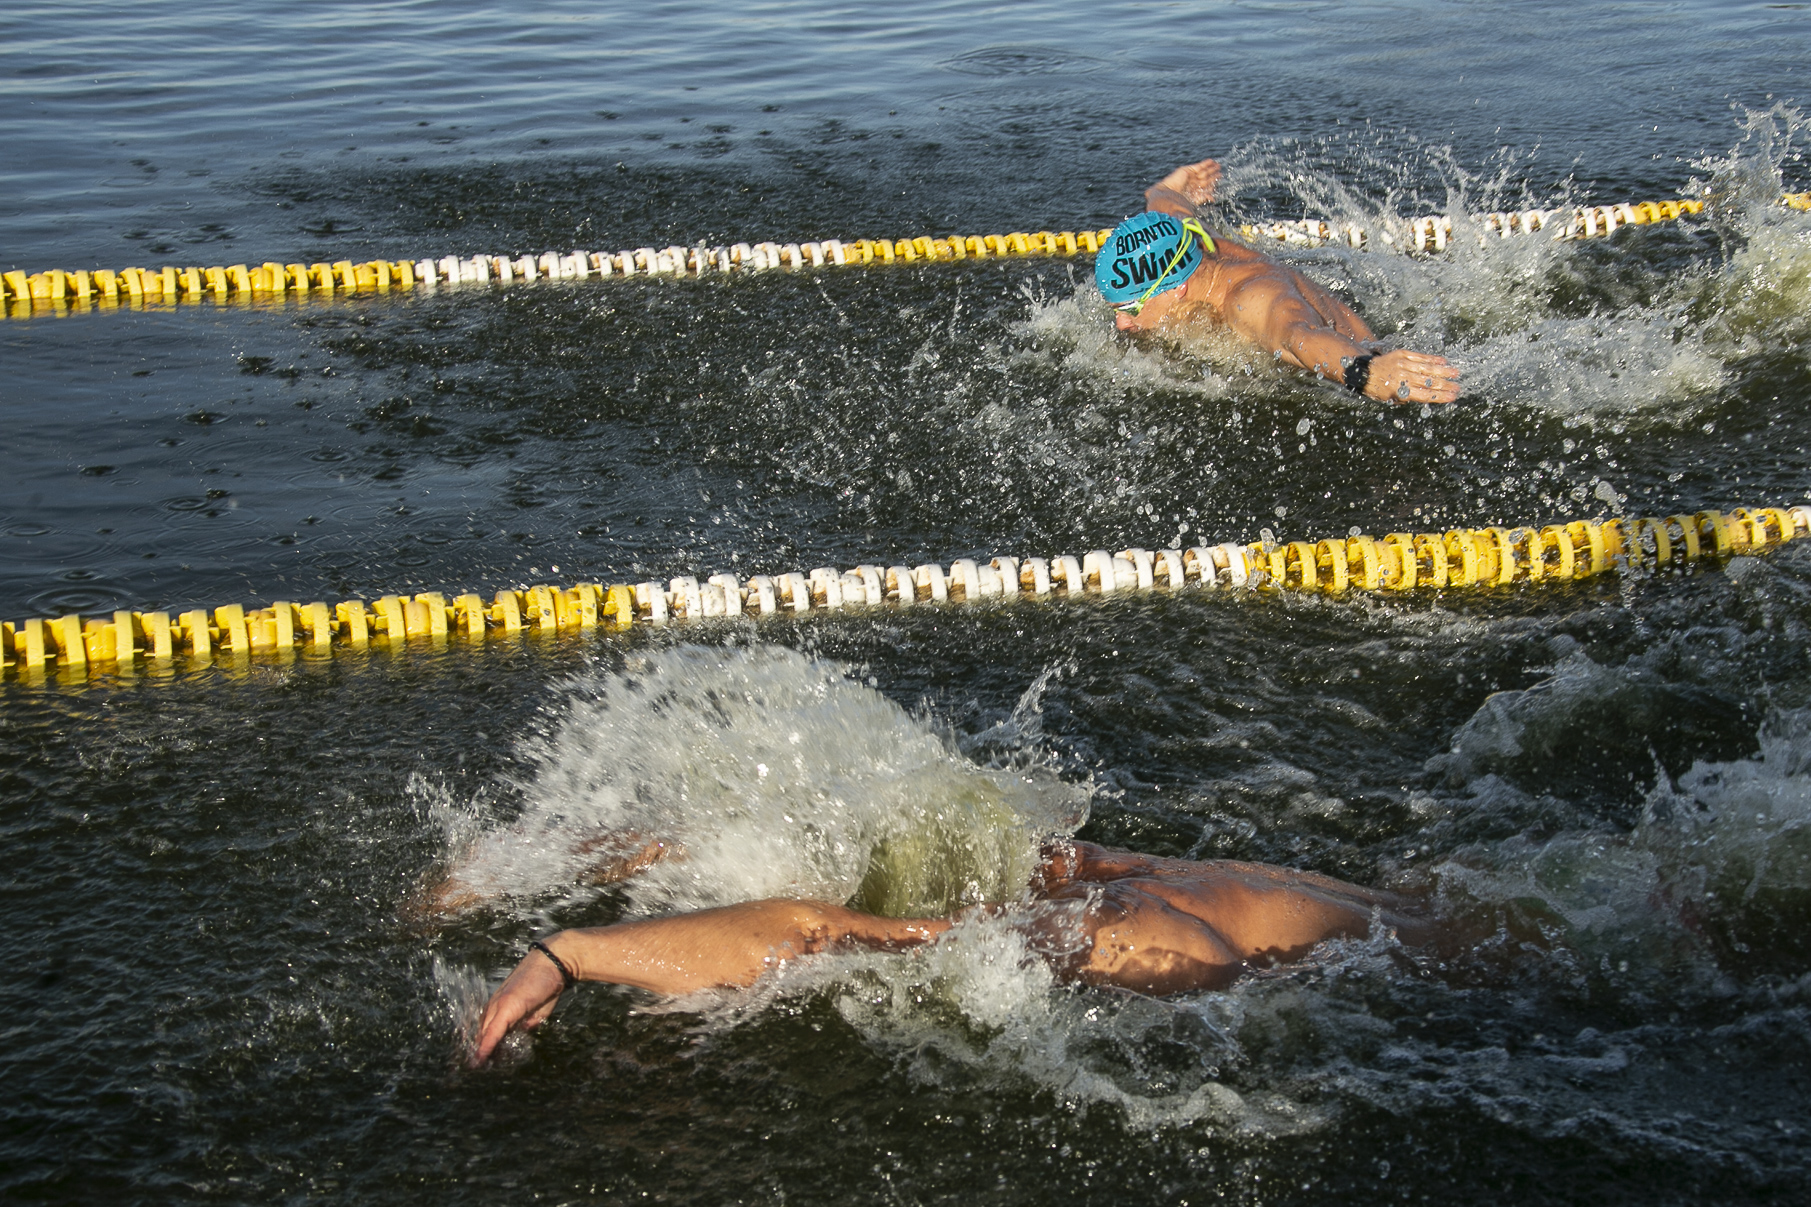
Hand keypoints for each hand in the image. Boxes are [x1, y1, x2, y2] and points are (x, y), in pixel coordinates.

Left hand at [471, 945, 568, 1064]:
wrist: (554, 962)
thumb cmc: (547, 983)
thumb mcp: (536, 1010)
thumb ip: (526, 1022)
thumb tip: (522, 1031)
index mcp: (500, 1005)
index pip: (485, 1028)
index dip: (481, 1045)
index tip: (478, 1061)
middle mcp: (495, 1005)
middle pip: (480, 1033)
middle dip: (476, 1052)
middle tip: (473, 1068)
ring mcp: (498, 1005)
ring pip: (483, 1034)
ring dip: (479, 1052)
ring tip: (475, 1069)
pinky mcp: (505, 1007)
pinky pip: (492, 1032)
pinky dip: (485, 1046)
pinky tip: (480, 1059)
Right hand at [1154, 158, 1221, 206]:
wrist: (1169, 195)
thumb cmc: (1180, 200)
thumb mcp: (1195, 200)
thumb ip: (1204, 198)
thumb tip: (1213, 199)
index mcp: (1193, 192)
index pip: (1205, 187)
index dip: (1212, 184)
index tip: (1218, 182)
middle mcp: (1192, 184)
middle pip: (1205, 179)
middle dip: (1213, 176)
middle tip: (1220, 173)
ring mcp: (1190, 177)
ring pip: (1203, 172)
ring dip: (1211, 169)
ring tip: (1218, 166)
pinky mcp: (1187, 170)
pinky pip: (1198, 166)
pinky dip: (1205, 163)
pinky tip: (1212, 161)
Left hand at [1365, 349, 1459, 404]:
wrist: (1362, 371)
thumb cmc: (1377, 388)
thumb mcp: (1390, 399)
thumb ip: (1407, 398)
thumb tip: (1426, 395)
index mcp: (1400, 391)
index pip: (1424, 395)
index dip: (1439, 396)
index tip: (1452, 397)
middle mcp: (1402, 377)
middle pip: (1428, 382)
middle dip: (1445, 385)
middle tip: (1458, 387)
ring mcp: (1402, 364)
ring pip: (1427, 368)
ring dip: (1443, 371)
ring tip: (1455, 373)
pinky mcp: (1401, 354)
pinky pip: (1420, 357)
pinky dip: (1432, 359)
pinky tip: (1443, 361)